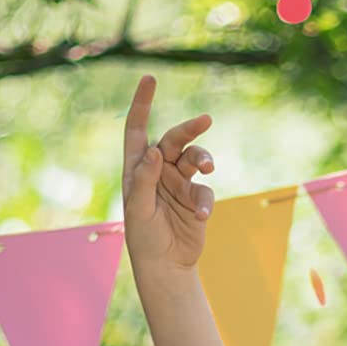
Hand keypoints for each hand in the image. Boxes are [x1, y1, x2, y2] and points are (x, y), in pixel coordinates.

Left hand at [121, 74, 214, 272]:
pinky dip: (205, 202)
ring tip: (208, 167)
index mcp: (138, 169)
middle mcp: (159, 171)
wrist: (165, 266)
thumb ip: (146, 179)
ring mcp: (179, 184)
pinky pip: (205, 193)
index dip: (142, 104)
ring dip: (203, 158)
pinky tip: (200, 217)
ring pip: (195, 159)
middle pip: (174, 140)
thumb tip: (155, 151)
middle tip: (205, 120)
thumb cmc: (143, 238)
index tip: (150, 79)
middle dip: (189, 129)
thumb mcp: (139, 209)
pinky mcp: (196, 200)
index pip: (138, 130)